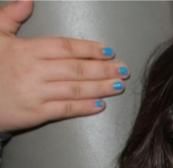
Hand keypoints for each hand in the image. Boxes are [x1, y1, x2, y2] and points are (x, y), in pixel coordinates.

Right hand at [0, 0, 129, 132]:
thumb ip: (10, 16)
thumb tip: (28, 0)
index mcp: (25, 50)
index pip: (64, 47)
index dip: (88, 49)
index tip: (108, 51)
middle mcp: (33, 71)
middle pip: (75, 68)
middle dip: (103, 69)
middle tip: (123, 69)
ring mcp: (35, 93)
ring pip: (74, 89)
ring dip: (100, 87)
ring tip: (118, 85)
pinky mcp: (35, 113)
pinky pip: (65, 109)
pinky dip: (84, 107)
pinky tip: (101, 104)